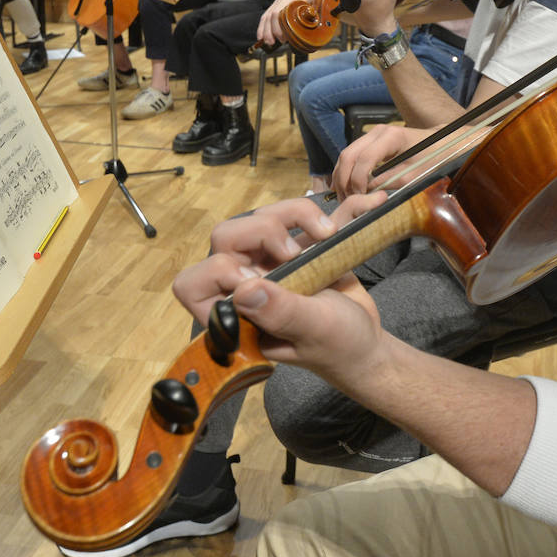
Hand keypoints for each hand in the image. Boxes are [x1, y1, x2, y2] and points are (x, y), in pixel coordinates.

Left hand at [172, 192, 390, 372]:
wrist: (364, 337)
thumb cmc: (337, 345)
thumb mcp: (314, 330)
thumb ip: (281, 313)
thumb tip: (242, 289)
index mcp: (233, 315)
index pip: (193, 285)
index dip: (217, 273)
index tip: (258, 280)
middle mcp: (242, 286)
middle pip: (226, 238)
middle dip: (261, 233)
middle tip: (295, 253)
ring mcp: (266, 263)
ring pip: (257, 219)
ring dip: (290, 215)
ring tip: (325, 233)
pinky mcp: (290, 247)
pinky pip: (288, 214)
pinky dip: (309, 211)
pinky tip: (336, 224)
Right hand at [257, 0, 319, 46]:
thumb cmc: (320, 1)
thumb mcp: (322, 7)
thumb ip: (315, 16)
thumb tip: (307, 28)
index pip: (284, 11)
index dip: (281, 27)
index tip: (284, 38)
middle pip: (274, 13)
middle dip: (273, 30)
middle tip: (278, 42)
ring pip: (268, 14)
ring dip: (266, 30)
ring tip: (269, 42)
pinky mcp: (277, 3)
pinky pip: (266, 14)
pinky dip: (263, 27)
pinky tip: (261, 36)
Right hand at [332, 124, 433, 196]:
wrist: (441, 144)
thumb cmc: (432, 159)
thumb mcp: (413, 175)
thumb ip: (388, 182)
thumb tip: (366, 191)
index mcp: (391, 137)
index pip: (364, 159)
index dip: (357, 180)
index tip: (358, 197)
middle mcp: (378, 132)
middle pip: (349, 155)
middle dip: (344, 180)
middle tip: (346, 199)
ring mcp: (373, 134)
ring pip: (346, 154)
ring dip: (342, 176)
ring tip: (345, 196)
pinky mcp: (371, 140)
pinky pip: (352, 154)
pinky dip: (346, 170)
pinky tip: (346, 186)